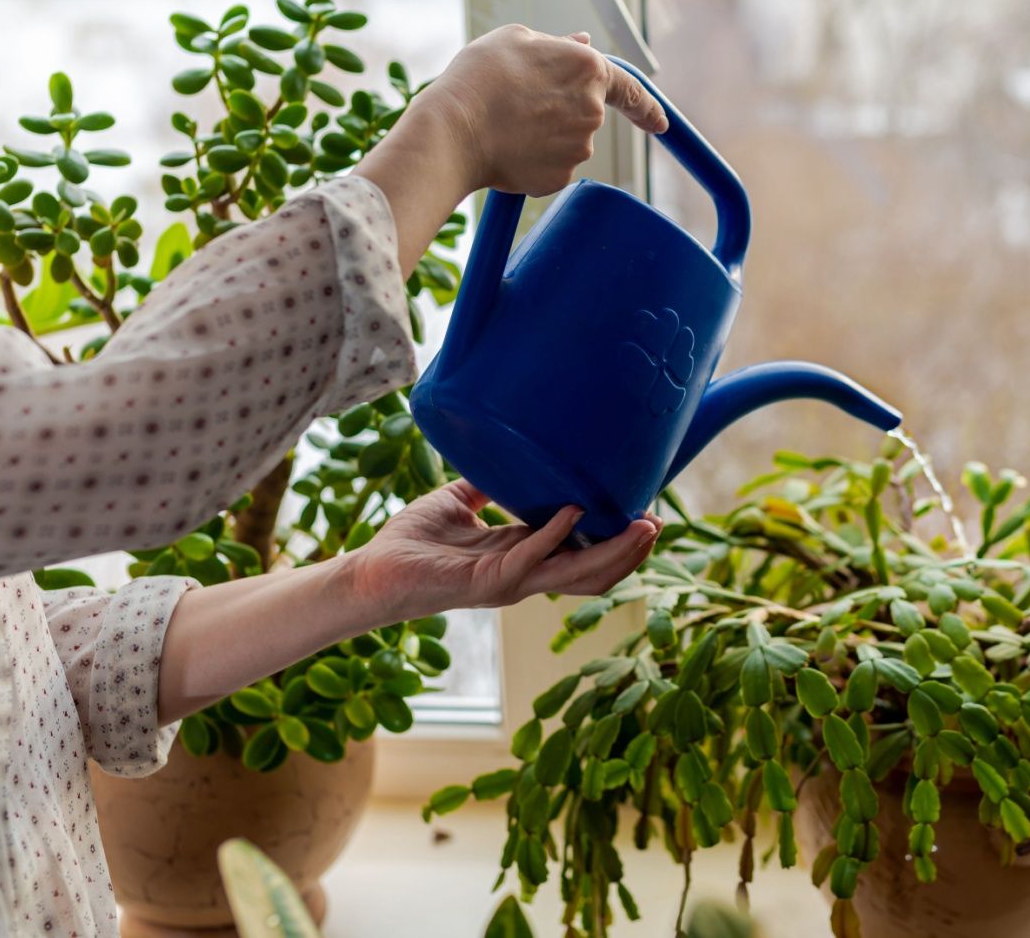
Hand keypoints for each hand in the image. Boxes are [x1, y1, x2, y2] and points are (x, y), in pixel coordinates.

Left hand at [344, 480, 660, 625]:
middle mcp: (524, 575)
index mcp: (523, 556)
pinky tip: (573, 510)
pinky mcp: (485, 582)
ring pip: (576, 575)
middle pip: (593, 573)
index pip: (584, 554)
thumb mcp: (458, 501)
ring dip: (612, 551)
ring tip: (642, 526)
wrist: (371, 572)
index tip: (649, 516)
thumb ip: (486, 482)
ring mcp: (508, 582)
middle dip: (630, 553)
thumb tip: (506, 445)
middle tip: (658, 525)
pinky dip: (555, 534)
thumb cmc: (412, 542)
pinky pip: (530, 559)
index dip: (618, 540)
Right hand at [418, 24, 668, 196]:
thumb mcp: (516, 39)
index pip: (630, 89)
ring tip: (504, 124)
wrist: (454, 129)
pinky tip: (505, 148)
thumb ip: (558, 45)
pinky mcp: (560, 177)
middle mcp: (592, 111)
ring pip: (564, 143)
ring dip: (541, 135)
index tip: (660, 123)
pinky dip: (531, 160)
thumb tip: (582, 43)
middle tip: (516, 105)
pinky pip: (549, 168)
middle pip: (584, 114)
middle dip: (558, 112)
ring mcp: (579, 148)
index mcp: (588, 69)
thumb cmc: (481, 77)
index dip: (646, 107)